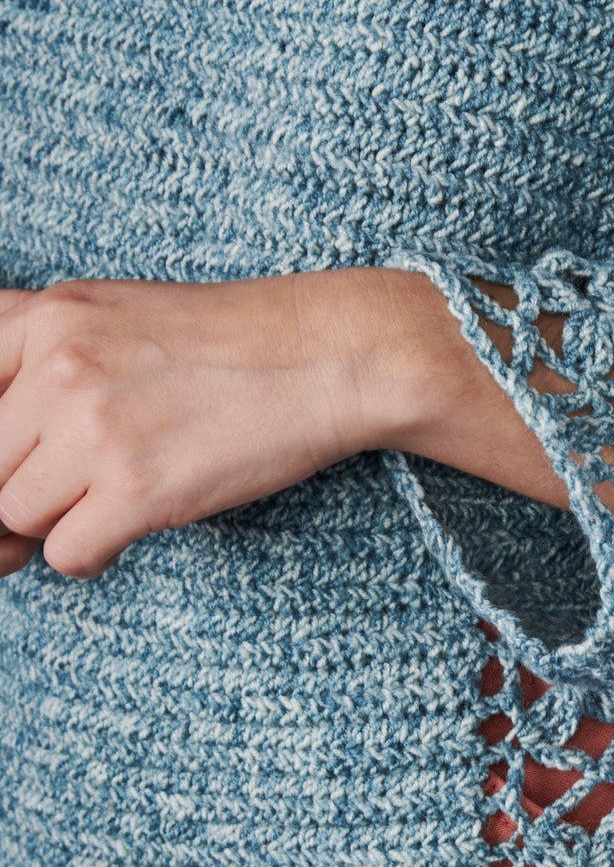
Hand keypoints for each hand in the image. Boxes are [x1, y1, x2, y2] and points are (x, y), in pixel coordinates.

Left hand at [0, 269, 418, 578]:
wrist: (327, 356)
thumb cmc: (236, 340)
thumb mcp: (116, 312)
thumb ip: (45, 356)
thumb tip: (3, 447)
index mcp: (45, 319)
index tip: (20, 458)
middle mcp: (56, 370)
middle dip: (20, 484)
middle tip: (70, 488)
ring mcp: (94, 431)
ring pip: (15, 512)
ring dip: (57, 519)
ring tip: (107, 502)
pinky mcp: (138, 490)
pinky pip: (67, 553)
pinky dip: (90, 554)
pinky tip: (124, 531)